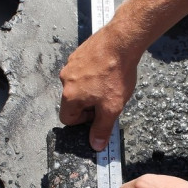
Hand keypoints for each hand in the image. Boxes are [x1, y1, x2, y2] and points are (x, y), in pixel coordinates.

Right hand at [59, 24, 139, 150]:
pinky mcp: (79, 53)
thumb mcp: (112, 108)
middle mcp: (65, 79)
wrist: (121, 42)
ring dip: (92, 88)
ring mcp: (71, 64)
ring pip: (79, 85)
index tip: (99, 113)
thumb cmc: (115, 75)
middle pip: (73, 101)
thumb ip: (102, 128)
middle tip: (107, 98)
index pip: (68, 119)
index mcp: (69, 95)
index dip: (84, 121)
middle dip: (89, 103)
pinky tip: (108, 70)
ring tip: (110, 82)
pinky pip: (83, 70)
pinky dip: (94, 73)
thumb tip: (95, 145)